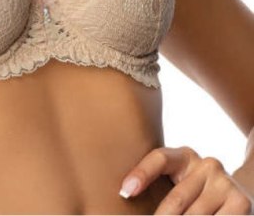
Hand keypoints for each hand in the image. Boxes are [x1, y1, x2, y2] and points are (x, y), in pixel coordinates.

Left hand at [119, 145, 253, 213]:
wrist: (241, 198)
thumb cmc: (198, 196)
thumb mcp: (181, 186)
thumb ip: (163, 191)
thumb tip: (127, 197)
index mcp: (185, 156)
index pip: (161, 158)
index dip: (142, 173)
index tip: (125, 192)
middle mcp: (206, 165)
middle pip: (176, 199)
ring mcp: (224, 182)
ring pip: (195, 215)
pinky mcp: (240, 201)